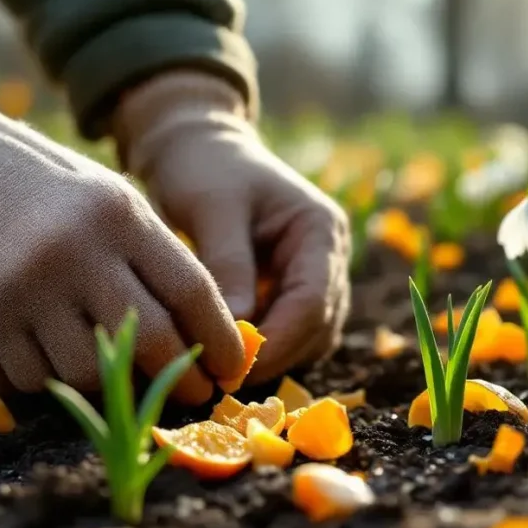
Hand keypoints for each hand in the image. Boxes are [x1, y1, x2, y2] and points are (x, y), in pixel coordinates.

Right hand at [0, 99, 244, 403]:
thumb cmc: (50, 194)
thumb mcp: (115, 205)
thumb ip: (159, 263)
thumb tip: (206, 343)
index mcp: (115, 216)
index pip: (190, 293)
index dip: (220, 340)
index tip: (233, 367)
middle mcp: (66, 254)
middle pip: (147, 344)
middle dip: (178, 378)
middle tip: (192, 393)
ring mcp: (11, 292)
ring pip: (83, 376)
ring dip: (101, 378)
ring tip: (99, 354)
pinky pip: (21, 383)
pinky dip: (39, 375)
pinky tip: (36, 342)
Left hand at [114, 71, 350, 381]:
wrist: (198, 148)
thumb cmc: (204, 168)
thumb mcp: (213, 208)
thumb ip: (228, 265)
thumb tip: (235, 333)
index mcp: (322, 229)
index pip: (313, 300)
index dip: (278, 340)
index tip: (232, 367)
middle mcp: (329, 256)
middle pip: (318, 326)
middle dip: (274, 356)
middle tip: (220, 380)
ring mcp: (316, 274)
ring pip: (309, 337)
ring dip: (272, 358)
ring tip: (220, 370)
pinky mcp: (292, 288)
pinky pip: (289, 332)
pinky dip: (264, 348)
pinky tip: (224, 353)